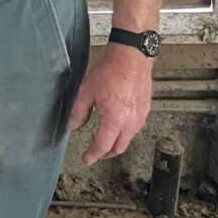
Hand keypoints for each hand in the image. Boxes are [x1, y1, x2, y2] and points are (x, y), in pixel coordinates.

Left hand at [67, 43, 153, 164]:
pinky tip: (117, 126)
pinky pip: (135, 129)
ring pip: (128, 139)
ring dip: (116, 143)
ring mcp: (140, 117)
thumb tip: (72, 126)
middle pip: (118, 147)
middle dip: (106, 153)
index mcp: (114, 119)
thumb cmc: (110, 71)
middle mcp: (130, 122)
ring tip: (105, 141)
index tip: (86, 159)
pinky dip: (125, 133)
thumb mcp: (86, 91)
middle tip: (95, 153)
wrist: (131, 58)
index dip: (93, 155)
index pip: (102, 145)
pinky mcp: (145, 110)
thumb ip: (79, 112)